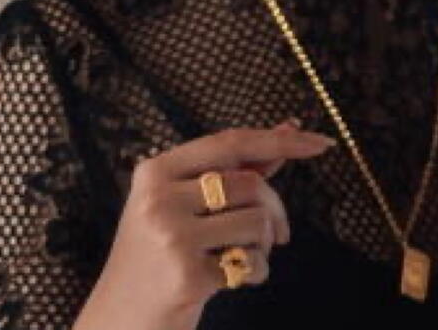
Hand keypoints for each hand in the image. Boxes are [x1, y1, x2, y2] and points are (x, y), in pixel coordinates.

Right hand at [75, 121, 333, 329]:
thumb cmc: (158, 257)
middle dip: (276, 209)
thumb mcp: (185, 204)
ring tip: (244, 258)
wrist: (115, 325)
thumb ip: (237, 166)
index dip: (281, 140)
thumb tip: (290, 127)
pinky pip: (251, 261)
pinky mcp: (186, 276)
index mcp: (157, 171)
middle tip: (279, 234)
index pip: (232, 141)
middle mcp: (159, 199)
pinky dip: (256, 271)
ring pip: (257, 221)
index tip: (322, 143)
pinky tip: (234, 280)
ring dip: (265, 244)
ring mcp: (171, 237)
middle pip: (251, 183)